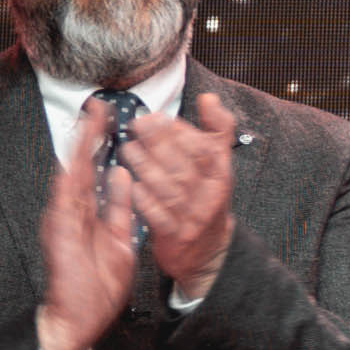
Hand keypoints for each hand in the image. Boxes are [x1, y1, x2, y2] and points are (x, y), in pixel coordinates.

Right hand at [33, 114, 142, 349]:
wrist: (79, 317)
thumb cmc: (97, 283)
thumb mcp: (119, 238)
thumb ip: (120, 207)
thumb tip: (122, 176)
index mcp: (87, 211)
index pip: (95, 170)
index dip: (101, 144)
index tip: (109, 118)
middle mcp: (72, 210)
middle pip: (80, 164)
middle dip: (88, 134)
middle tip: (97, 105)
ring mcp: (63, 218)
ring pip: (71, 173)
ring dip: (79, 147)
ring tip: (88, 119)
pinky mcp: (59, 230)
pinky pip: (65, 198)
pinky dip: (71, 176)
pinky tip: (76, 155)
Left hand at [116, 93, 237, 298]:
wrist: (207, 250)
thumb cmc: (206, 198)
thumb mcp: (218, 165)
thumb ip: (217, 131)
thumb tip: (208, 99)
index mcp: (221, 175)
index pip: (207, 149)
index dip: (183, 132)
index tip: (160, 117)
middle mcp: (210, 196)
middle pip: (185, 166)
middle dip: (159, 143)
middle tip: (136, 125)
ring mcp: (193, 217)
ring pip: (169, 189)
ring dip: (146, 167)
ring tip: (127, 149)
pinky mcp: (174, 235)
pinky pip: (157, 216)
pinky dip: (143, 199)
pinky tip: (129, 184)